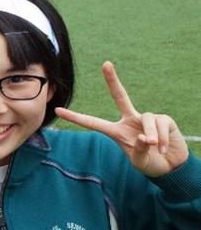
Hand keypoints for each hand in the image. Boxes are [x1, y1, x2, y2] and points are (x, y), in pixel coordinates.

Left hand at [55, 62, 188, 176]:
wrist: (171, 165)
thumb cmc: (150, 163)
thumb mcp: (140, 161)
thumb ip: (139, 151)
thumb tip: (144, 137)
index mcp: (116, 131)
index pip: (93, 122)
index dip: (76, 117)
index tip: (57, 110)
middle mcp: (129, 120)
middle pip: (120, 95)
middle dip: (112, 79)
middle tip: (106, 63)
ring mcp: (146, 118)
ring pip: (147, 118)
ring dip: (151, 135)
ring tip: (155, 147)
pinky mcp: (163, 119)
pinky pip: (160, 123)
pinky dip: (161, 137)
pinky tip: (162, 146)